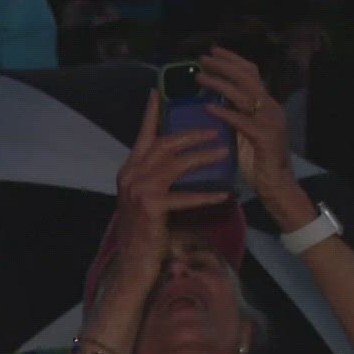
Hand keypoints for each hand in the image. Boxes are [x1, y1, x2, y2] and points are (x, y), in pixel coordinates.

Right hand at [111, 90, 232, 283]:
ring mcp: (139, 191)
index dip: (152, 113)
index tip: (159, 92)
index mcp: (129, 170)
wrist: (134, 260)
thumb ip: (154, 176)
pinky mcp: (151, 207)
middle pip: (164, 144)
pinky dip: (206, 195)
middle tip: (215, 129)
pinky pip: (184, 196)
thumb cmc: (144, 230)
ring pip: (176, 164)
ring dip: (203, 157)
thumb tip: (174, 157)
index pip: (143, 136)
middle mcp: (131, 176)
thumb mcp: (145, 196)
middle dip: (191, 134)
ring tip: (224, 152)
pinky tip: (224, 194)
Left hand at [197, 46, 296, 205]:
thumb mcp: (243, 131)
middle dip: (225, 65)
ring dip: (220, 84)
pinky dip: (224, 113)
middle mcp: (270, 107)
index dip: (233, 60)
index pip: (251, 74)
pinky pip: (242, 121)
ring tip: (200, 78)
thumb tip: (212, 99)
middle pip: (248, 77)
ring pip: (245, 94)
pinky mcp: (264, 137)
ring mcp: (269, 120)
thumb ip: (234, 114)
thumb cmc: (256, 159)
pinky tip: (208, 108)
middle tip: (203, 59)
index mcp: (265, 104)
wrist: (275, 183)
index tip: (213, 51)